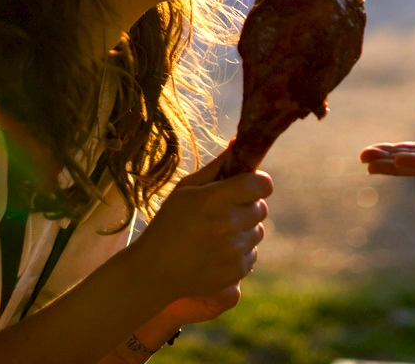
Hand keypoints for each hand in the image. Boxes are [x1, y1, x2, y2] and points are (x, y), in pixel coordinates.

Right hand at [129, 151, 271, 308]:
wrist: (153, 271)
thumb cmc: (169, 222)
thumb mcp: (186, 188)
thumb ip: (217, 166)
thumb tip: (239, 142)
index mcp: (215, 199)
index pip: (261, 185)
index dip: (257, 183)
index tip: (247, 186)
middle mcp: (227, 224)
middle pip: (261, 208)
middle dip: (247, 206)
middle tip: (224, 211)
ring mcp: (233, 250)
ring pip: (258, 231)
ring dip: (244, 230)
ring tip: (217, 233)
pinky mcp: (236, 272)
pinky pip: (252, 254)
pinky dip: (240, 252)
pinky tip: (217, 252)